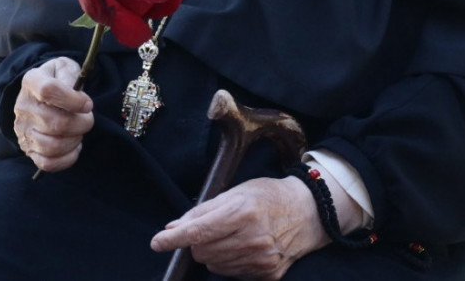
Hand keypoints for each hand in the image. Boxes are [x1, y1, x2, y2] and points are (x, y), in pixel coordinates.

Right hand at [13, 57, 93, 171]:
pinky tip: (74, 146)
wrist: (41, 94)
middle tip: (88, 118)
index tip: (87, 104)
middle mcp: (23, 107)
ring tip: (79, 131)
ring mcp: (23, 131)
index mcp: (32, 81)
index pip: (48, 91)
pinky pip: (48, 163)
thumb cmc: (58, 79)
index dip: (73, 100)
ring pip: (52, 146)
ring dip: (75, 140)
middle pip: (55, 123)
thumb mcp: (64, 67)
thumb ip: (70, 74)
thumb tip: (75, 93)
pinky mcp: (28, 150)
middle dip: (81, 123)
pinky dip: (67, 158)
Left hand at [150, 176, 328, 279]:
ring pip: (214, 266)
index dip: (173, 239)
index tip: (157, 242)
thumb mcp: (236, 192)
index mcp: (243, 212)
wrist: (308, 212)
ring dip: (213, 253)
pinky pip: (232, 274)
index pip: (198, 231)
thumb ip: (203, 210)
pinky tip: (243, 247)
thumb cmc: (268, 196)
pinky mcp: (268, 274)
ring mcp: (262, 259)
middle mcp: (253, 238)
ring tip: (231, 236)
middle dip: (197, 242)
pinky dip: (229, 262)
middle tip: (210, 229)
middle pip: (202, 252)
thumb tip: (173, 227)